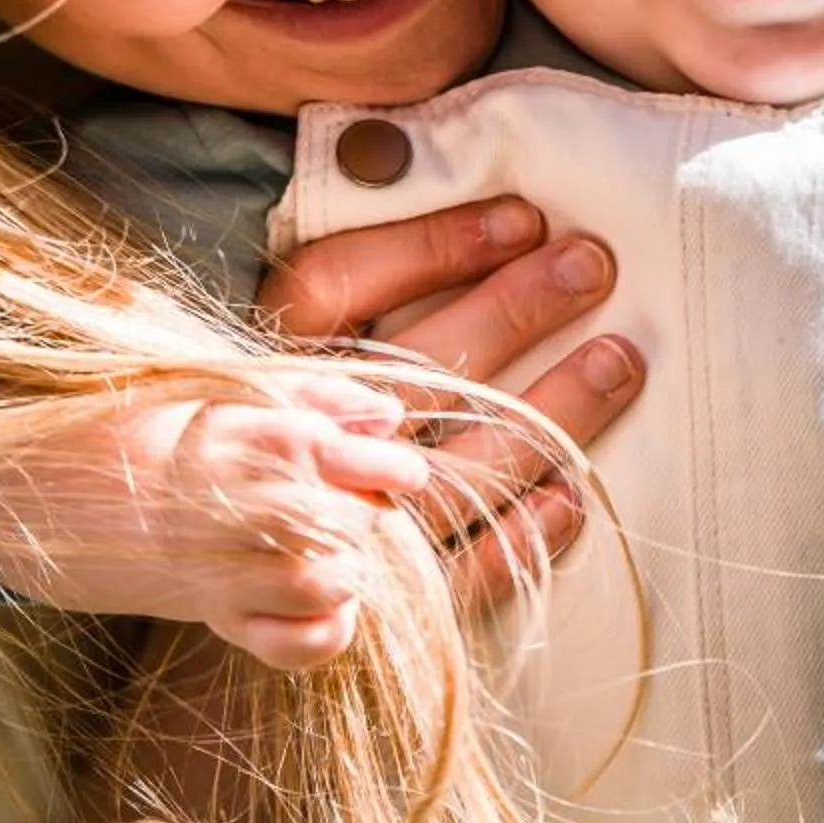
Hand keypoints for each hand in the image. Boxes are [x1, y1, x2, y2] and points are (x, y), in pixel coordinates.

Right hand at [0, 370, 428, 668]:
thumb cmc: (146, 425)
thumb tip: (391, 415)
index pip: (353, 455)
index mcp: (253, 435)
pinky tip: (320, 607)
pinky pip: (294, 644)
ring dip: (347, 571)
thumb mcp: (225, 386)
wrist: (43, 486)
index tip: (398, 469)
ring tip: (331, 553)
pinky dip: (322, 632)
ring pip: (328, 583)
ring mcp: (223, 565)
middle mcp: (243, 502)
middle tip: (348, 505)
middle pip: (351, 522)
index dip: (387, 467)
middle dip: (365, 516)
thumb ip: (316, 394)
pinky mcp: (211, 612)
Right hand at [260, 196, 646, 608]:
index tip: (525, 217)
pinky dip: (521, 533)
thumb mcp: (292, 354)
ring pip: (459, 468)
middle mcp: (304, 445)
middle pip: (417, 367)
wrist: (205, 575)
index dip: (436, 245)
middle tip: (591, 265)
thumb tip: (468, 219)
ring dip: (550, 412)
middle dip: (516, 308)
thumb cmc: (269, 440)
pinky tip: (574, 490)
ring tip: (619, 361)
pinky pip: (460, 572)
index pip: (342, 285)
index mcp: (268, 370)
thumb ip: (355, 292)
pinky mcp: (382, 604)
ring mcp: (345, 528)